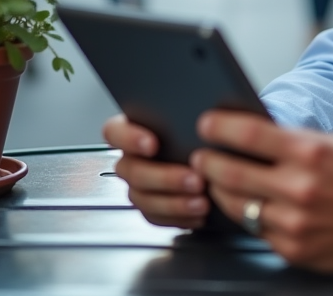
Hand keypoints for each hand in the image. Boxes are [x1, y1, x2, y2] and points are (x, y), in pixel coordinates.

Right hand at [102, 114, 210, 228]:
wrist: (218, 163)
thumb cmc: (204, 135)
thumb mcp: (198, 119)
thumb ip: (190, 115)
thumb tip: (202, 118)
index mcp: (134, 130)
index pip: (114, 132)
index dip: (129, 138)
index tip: (152, 144)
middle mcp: (132, 159)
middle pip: (133, 171)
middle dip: (165, 177)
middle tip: (195, 179)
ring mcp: (139, 186)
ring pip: (143, 198)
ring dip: (174, 202)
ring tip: (202, 201)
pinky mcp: (151, 208)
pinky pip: (156, 217)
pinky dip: (178, 217)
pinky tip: (199, 213)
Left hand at [191, 110, 332, 271]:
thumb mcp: (331, 144)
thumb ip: (290, 140)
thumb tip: (246, 134)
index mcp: (310, 153)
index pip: (249, 134)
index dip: (219, 127)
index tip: (206, 124)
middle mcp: (299, 188)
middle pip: (230, 173)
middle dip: (207, 162)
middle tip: (201, 157)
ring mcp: (294, 223)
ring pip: (236, 205)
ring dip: (220, 191)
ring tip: (217, 181)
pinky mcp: (292, 249)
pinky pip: (255, 230)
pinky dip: (247, 216)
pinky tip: (250, 205)